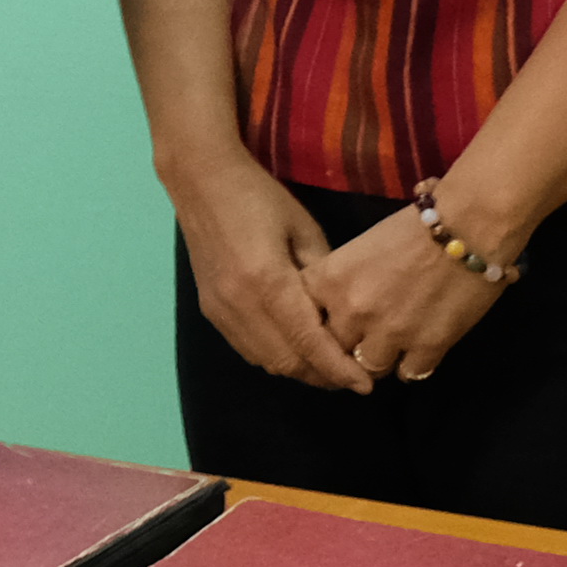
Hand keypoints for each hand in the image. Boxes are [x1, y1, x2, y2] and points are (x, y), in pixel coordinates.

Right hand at [166, 156, 378, 393]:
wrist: (200, 181)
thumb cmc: (259, 197)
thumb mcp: (304, 229)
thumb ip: (323, 277)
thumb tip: (341, 315)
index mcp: (268, 281)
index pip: (310, 342)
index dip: (339, 369)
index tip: (365, 386)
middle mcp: (241, 304)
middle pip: (288, 362)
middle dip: (323, 376)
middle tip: (352, 376)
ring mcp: (220, 310)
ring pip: (266, 361)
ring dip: (299, 370)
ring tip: (327, 367)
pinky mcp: (210, 309)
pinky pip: (247, 349)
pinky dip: (274, 358)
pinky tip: (293, 348)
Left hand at [306, 200, 511, 387]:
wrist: (470, 225)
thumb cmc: (415, 225)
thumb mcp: (361, 246)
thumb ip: (342, 278)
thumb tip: (337, 298)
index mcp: (330, 279)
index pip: (303, 318)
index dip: (317, 323)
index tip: (327, 324)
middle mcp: (352, 310)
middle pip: (333, 349)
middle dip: (346, 345)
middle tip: (362, 339)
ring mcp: (388, 333)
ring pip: (368, 368)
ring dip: (378, 358)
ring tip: (392, 346)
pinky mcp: (426, 348)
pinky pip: (409, 374)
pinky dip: (413, 365)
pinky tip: (419, 350)